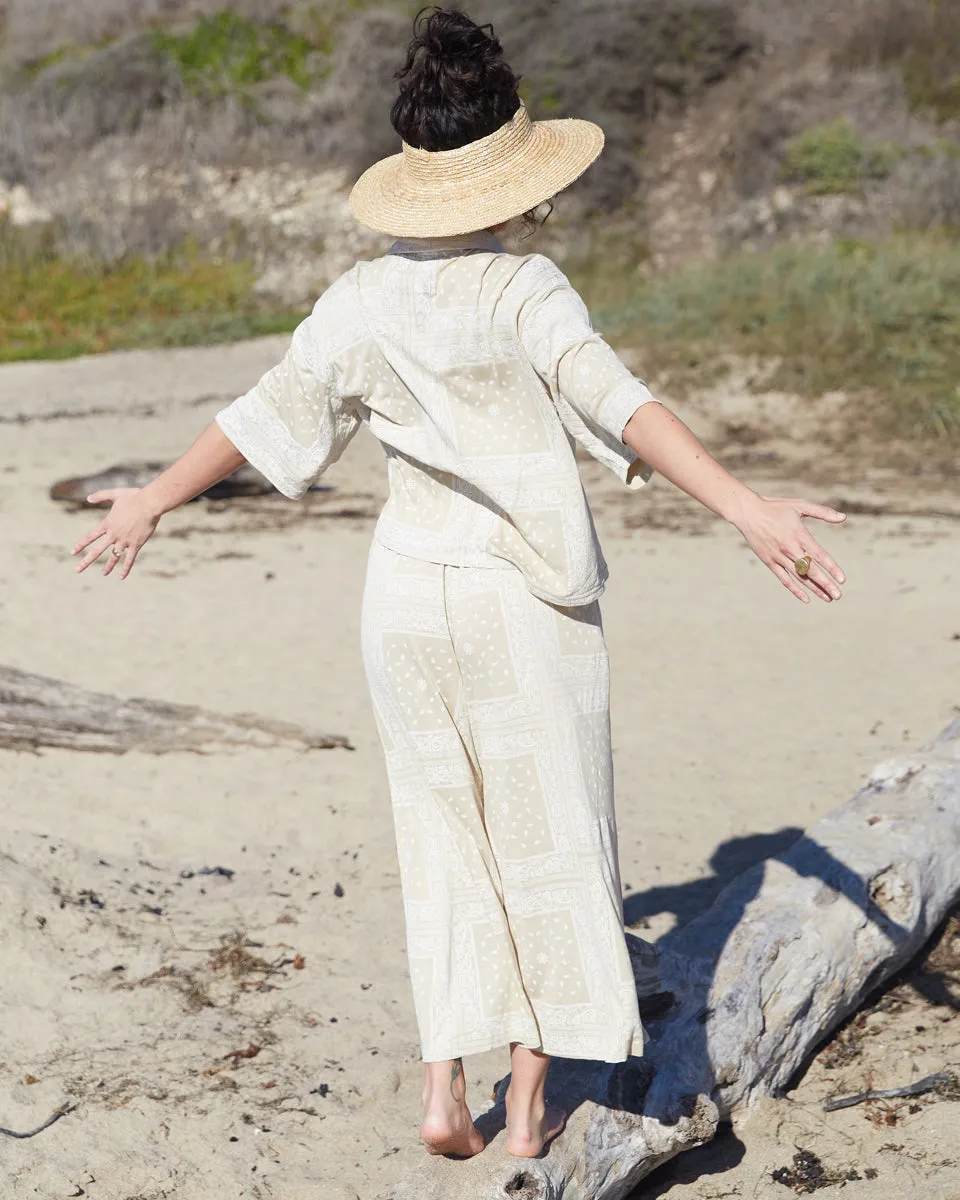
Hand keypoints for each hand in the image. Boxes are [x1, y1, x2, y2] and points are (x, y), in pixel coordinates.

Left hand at [72, 488, 161, 579]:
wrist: (149, 504)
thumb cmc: (134, 496)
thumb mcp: (115, 494)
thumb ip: (101, 495)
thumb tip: (88, 498)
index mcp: (108, 523)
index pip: (90, 536)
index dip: (81, 545)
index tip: (73, 552)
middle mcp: (113, 534)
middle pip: (97, 550)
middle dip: (86, 561)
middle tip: (78, 570)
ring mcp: (124, 540)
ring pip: (113, 557)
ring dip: (107, 566)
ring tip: (103, 574)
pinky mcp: (136, 544)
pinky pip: (130, 559)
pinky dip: (126, 568)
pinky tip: (121, 577)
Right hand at [730, 495, 845, 603]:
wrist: (748, 513)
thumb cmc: (776, 507)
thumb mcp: (800, 505)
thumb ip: (822, 512)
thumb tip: (843, 517)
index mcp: (799, 535)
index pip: (819, 555)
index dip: (831, 568)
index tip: (842, 579)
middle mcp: (789, 548)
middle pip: (810, 570)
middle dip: (825, 584)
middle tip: (838, 596)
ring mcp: (778, 557)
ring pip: (799, 577)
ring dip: (814, 589)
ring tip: (828, 599)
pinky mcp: (769, 562)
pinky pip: (784, 579)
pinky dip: (795, 590)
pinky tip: (806, 598)